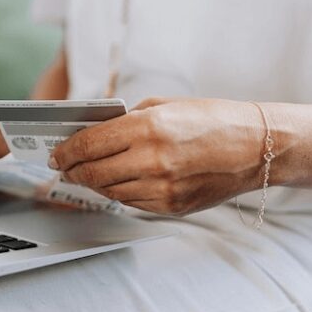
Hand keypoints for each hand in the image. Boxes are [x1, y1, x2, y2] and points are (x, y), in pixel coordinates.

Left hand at [50, 98, 274, 215]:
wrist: (256, 146)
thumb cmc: (211, 119)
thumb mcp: (164, 105)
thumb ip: (125, 120)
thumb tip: (90, 132)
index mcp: (148, 128)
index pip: (89, 144)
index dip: (65, 151)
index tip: (56, 154)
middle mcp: (153, 160)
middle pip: (92, 172)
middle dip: (71, 170)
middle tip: (63, 167)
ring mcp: (162, 188)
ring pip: (108, 190)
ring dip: (92, 182)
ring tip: (84, 173)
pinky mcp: (171, 206)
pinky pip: (130, 202)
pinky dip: (117, 192)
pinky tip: (115, 182)